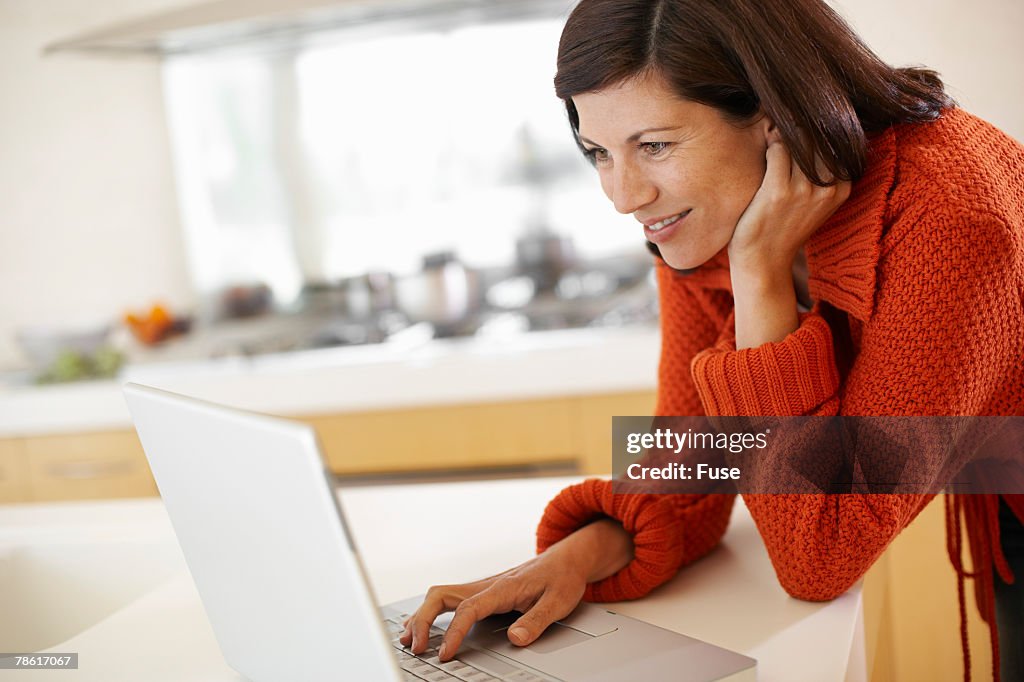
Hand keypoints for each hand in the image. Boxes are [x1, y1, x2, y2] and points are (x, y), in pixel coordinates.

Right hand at [399, 519, 632, 660]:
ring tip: (409, 640)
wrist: (565, 559)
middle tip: (417, 647)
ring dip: (421, 616)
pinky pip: (448, 600)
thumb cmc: (561, 578)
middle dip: (423, 620)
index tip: (445, 653)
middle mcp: (486, 585)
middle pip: (441, 596)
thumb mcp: (558, 601)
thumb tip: (515, 638)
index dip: (453, 632)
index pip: (468, 609)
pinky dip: (430, 612)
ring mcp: (481, 587)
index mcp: (502, 588)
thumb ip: (536, 620)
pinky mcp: (481, 592)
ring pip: (440, 596)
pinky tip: (422, 626)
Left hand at [727, 131, 851, 348]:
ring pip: (796, 140)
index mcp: (842, 187)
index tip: (802, 124)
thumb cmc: (784, 226)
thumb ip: (820, 169)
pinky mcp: (778, 192)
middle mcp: (828, 188)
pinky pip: (776, 150)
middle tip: (782, 128)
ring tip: (771, 142)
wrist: (763, 262)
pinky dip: (768, 147)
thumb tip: (812, 125)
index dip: (817, 128)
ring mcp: (804, 191)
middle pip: (819, 136)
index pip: (837, 140)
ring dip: (781, 135)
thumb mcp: (814, 200)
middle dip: (799, 128)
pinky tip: (762, 158)